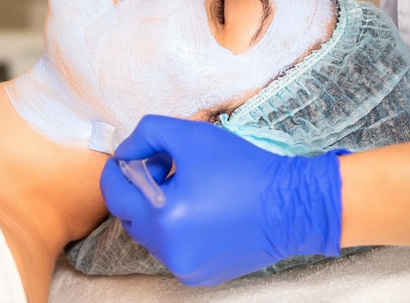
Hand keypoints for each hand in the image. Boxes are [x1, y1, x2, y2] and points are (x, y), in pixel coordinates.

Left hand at [101, 115, 343, 285]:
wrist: (294, 206)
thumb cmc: (243, 168)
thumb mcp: (191, 135)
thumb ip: (147, 134)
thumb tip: (125, 154)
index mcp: (163, 218)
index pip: (116, 197)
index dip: (115, 173)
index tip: (125, 158)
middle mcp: (169, 251)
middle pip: (132, 216)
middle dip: (140, 188)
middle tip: (166, 166)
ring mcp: (185, 268)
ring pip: (151, 234)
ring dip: (157, 208)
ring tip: (187, 187)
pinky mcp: (201, 275)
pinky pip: (172, 248)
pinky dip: (175, 229)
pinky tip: (201, 209)